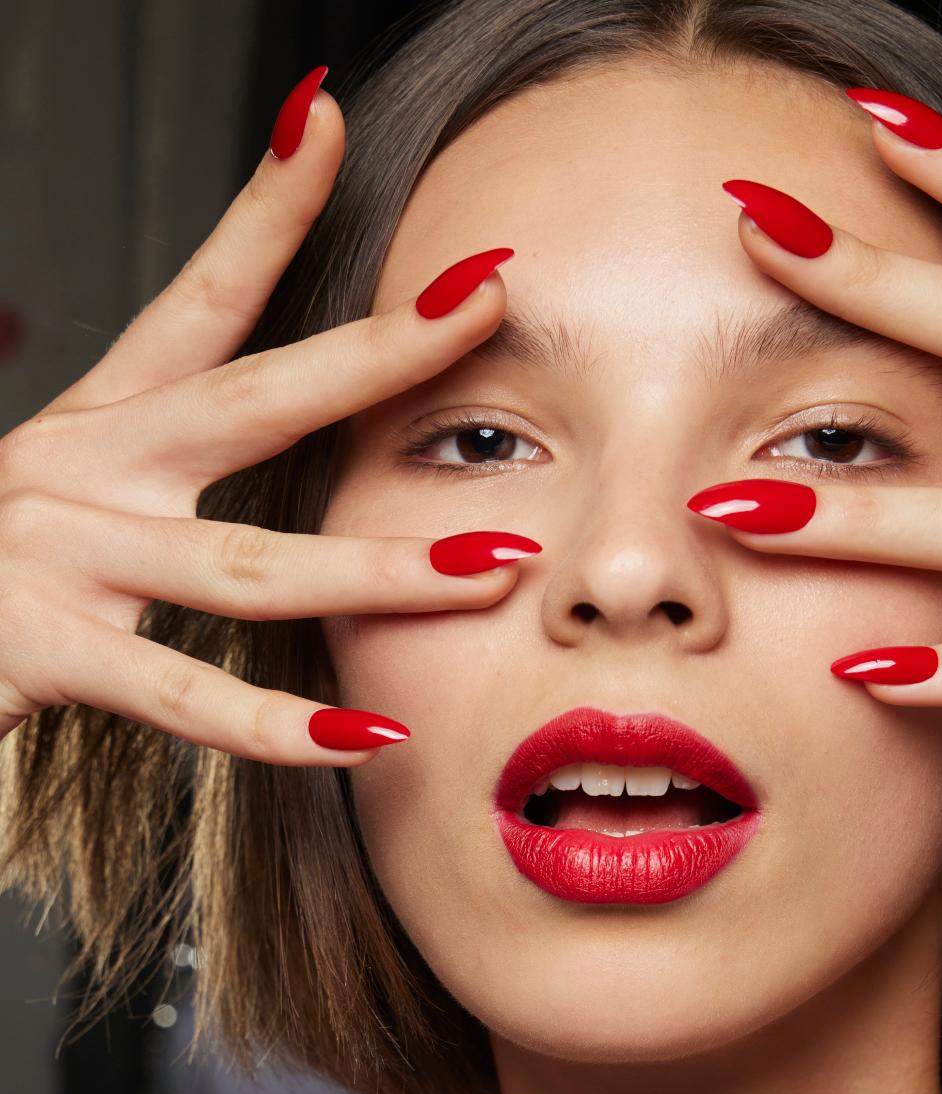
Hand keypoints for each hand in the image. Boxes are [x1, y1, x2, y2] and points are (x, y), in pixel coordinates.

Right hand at [0, 72, 533, 763]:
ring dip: (385, 570)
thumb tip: (306, 484)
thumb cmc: (7, 578)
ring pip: (253, 566)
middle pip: (256, 397)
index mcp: (106, 422)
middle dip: (381, 351)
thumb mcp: (96, 500)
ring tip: (501, 565)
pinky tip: (364, 735)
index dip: (262, 207)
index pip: (199, 296)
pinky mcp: (36, 647)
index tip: (326, 118)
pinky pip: (181, 694)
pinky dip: (275, 723)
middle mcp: (81, 464)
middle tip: (487, 299)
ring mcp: (58, 550)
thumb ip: (187, 485)